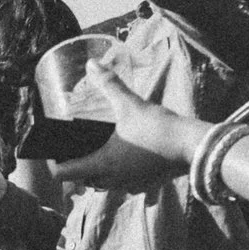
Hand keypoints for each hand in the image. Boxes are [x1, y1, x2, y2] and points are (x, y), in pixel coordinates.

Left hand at [51, 63, 196, 192]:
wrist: (193, 147)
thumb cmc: (158, 128)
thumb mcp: (131, 104)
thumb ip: (109, 84)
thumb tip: (92, 63)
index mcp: (101, 165)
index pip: (63, 173)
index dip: (55, 163)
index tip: (56, 151)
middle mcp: (112, 180)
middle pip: (82, 180)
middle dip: (78, 167)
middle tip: (79, 148)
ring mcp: (129, 186)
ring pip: (104, 184)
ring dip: (99, 172)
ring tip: (102, 152)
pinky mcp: (145, 186)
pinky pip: (125, 185)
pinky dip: (121, 175)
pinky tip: (128, 158)